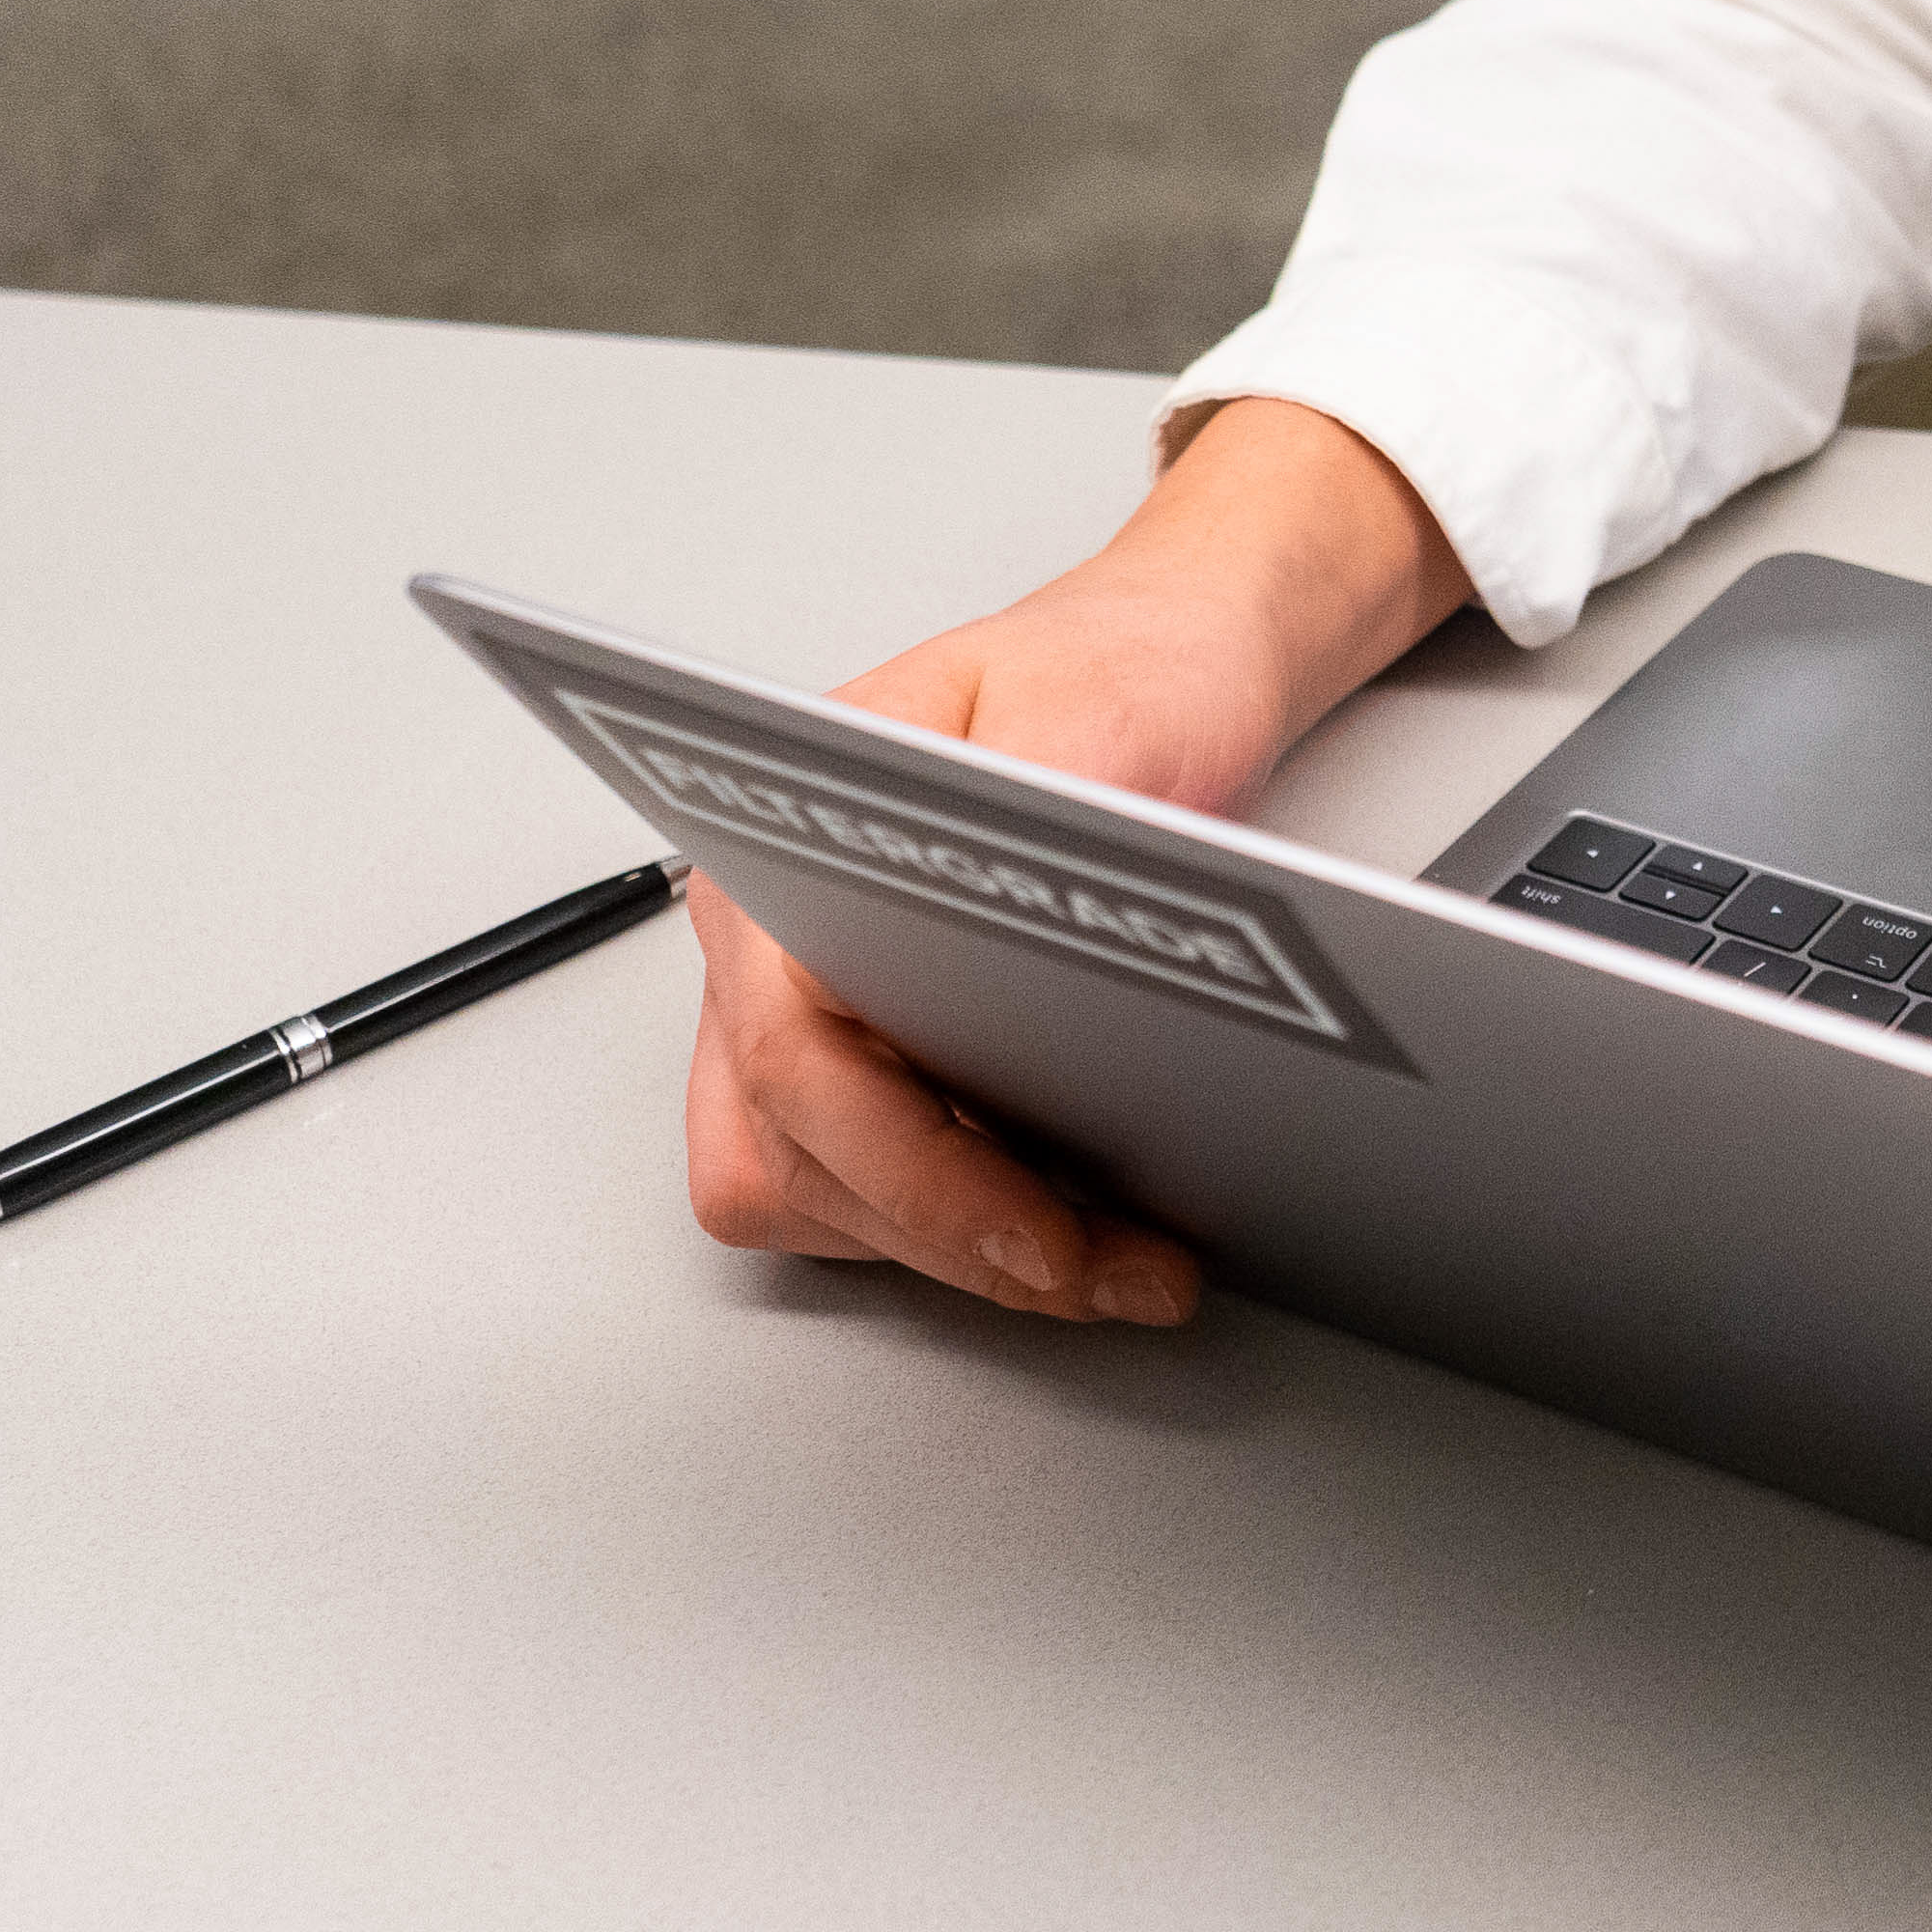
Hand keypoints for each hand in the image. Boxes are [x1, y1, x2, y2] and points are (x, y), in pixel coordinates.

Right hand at [680, 396, 1471, 1322]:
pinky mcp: (864, 1060)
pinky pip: (861, 1197)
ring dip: (959, 1254)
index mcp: (786, 854)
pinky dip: (962, 1229)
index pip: (798, 1060)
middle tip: (1122, 1270)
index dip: (914, 1176)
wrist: (1166, 661)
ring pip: (815, 1199)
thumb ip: (1059, 791)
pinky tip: (1073, 1220)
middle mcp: (765, 943)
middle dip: (962, 1240)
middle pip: (796, 1158)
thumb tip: (1039, 885)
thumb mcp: (1110, 703)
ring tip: (1118, 1259)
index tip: (1038, 1237)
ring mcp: (801, 1010)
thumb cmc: (1121, 667)